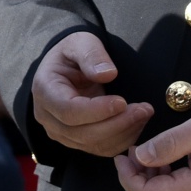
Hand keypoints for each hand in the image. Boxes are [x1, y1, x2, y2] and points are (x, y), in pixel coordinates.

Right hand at [31, 31, 152, 156]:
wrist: (67, 66)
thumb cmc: (72, 53)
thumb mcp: (81, 42)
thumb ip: (92, 55)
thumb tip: (108, 74)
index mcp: (46, 91)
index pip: (69, 111)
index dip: (97, 110)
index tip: (122, 102)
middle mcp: (49, 117)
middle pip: (83, 133)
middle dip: (117, 124)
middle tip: (144, 109)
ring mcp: (61, 133)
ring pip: (94, 144)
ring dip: (123, 132)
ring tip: (144, 113)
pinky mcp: (76, 141)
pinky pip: (101, 148)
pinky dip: (122, 139)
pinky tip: (137, 123)